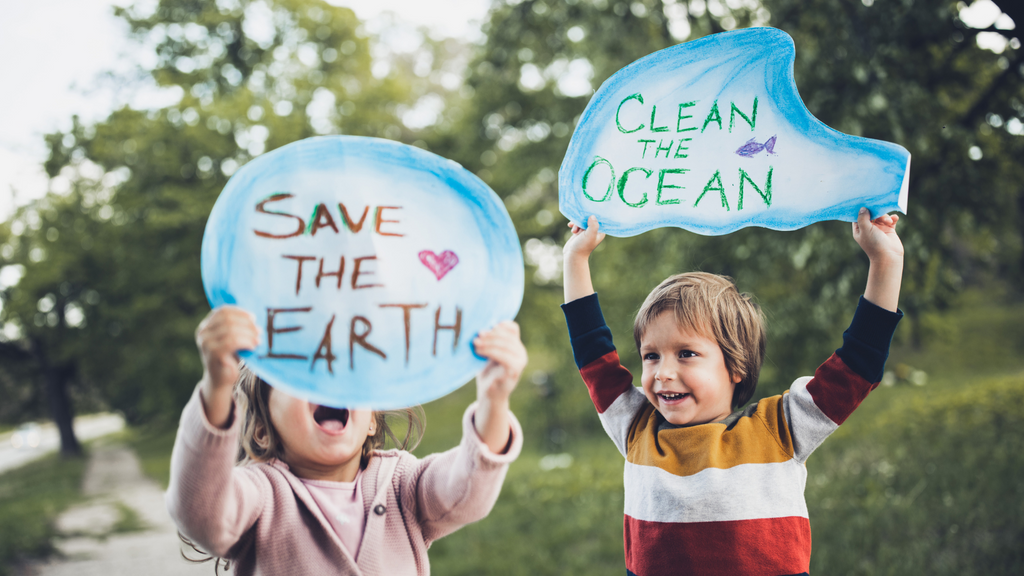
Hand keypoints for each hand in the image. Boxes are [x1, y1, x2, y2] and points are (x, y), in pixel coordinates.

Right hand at [195, 307, 259, 426]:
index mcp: (206, 326)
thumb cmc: (229, 357)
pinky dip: (246, 342)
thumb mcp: (231, 338)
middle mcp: (203, 333)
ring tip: (258, 340)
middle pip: (228, 319)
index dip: (240, 312)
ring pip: (231, 330)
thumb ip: (236, 327)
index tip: (253, 318)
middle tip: (259, 331)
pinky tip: (253, 346)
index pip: (222, 311)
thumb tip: (254, 318)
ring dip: (249, 333)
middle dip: (247, 324)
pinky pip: (232, 342)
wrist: (221, 380)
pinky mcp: (213, 354)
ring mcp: (206, 343)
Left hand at [473, 321, 526, 403]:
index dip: (499, 325)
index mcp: (515, 345)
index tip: (483, 329)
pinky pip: (504, 357)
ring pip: (506, 345)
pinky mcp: (515, 371)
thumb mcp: (488, 353)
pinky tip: (478, 352)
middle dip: (490, 334)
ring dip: (488, 343)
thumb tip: (481, 328)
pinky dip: (490, 352)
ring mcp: (520, 361)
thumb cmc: (488, 372)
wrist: (490, 395)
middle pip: (507, 335)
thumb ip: (489, 341)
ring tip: (475, 343)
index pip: (512, 327)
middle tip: (476, 336)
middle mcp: (521, 352)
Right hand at [563, 215, 605, 260]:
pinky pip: (577, 223)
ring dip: (577, 223)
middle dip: (582, 219)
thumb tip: (592, 216)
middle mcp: (594, 230)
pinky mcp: (579, 232)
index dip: (593, 214)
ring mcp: (586, 231)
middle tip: (578, 225)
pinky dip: (573, 224)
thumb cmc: (582, 247)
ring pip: (582, 220)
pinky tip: (570, 226)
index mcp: (600, 231)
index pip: (599, 219)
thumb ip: (593, 225)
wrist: (573, 255)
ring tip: (574, 231)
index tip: (587, 212)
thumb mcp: (590, 235)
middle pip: (589, 218)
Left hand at [852, 208, 903, 264]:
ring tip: (888, 222)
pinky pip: (891, 220)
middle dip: (876, 212)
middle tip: (881, 212)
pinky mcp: (889, 229)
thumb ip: (863, 218)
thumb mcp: (865, 229)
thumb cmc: (874, 244)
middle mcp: (868, 228)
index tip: (865, 201)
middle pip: (871, 214)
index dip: (861, 209)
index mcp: (859, 229)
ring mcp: (879, 229)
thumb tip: (862, 208)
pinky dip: (892, 218)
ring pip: (881, 216)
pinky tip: (894, 219)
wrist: (888, 256)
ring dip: (885, 216)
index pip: (858, 216)